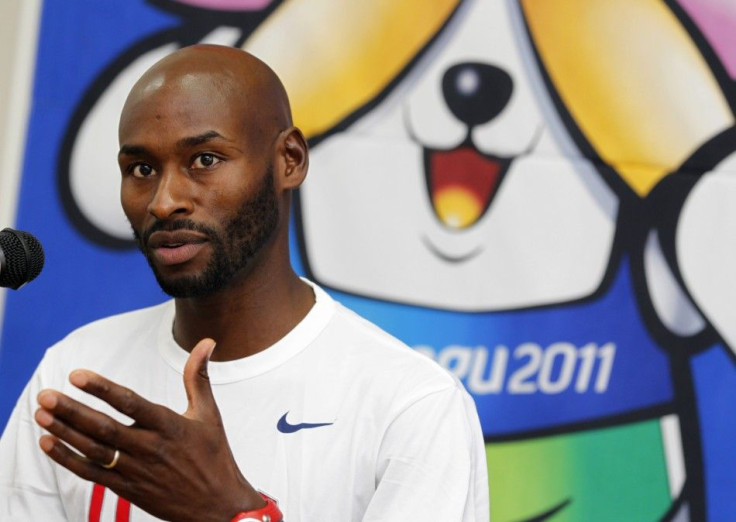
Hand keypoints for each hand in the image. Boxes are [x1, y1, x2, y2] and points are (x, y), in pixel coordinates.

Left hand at [34, 338, 265, 521]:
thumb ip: (198, 377)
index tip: (76, 376)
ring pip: (94, 450)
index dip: (102, 389)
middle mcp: (150, 448)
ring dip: (65, 432)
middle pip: (104, 427)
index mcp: (169, 426)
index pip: (130, 403)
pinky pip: (91, 473)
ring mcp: (136, 470)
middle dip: (72, 410)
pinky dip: (67, 459)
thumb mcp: (209, 414)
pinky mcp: (127, 489)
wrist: (218, 506)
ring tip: (41, 414)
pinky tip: (48, 443)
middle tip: (46, 395)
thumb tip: (206, 342)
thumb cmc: (214, 455)